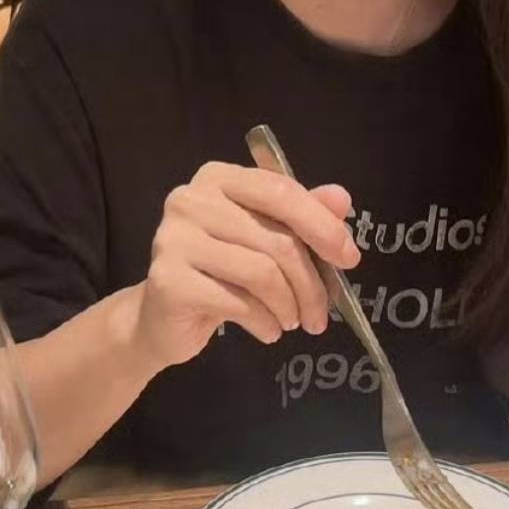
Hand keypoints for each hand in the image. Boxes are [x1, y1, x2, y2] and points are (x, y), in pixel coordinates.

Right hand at [128, 162, 358, 373]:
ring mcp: (174, 239)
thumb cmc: (219, 272)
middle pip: (276, 239)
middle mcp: (191, 200)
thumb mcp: (263, 239)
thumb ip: (301, 215)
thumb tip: (341, 198)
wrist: (159, 319)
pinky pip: (240, 303)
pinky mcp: (169, 281)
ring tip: (292, 321)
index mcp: (218, 178)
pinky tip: (268, 330)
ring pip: (262, 273)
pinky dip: (266, 323)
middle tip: (321, 313)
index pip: (281, 191)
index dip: (322, 225)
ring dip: (290, 306)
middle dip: (310, 283)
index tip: (349, 258)